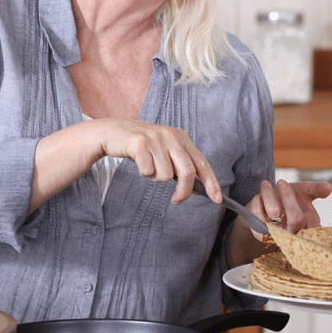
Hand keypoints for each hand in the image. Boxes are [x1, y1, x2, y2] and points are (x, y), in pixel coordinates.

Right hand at [98, 118, 221, 204]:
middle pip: (187, 172)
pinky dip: (144, 173)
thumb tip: (198, 189)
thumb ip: (181, 167)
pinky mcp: (139, 143)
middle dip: (183, 192)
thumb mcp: (166, 153)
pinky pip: (148, 172)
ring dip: (155, 177)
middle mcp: (172, 136)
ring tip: (148, 166)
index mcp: (182, 138)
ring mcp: (156, 138)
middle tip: (176, 200)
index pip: (202, 163)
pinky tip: (138, 162)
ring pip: (165, 175)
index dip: (211, 182)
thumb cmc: (143, 147)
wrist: (113, 131)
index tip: (217, 199)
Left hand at [246, 179, 331, 236]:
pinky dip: (256, 204)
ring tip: (265, 184)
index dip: (298, 205)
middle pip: (295, 219)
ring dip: (268, 195)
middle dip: (287, 196)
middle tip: (281, 181)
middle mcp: (295, 233)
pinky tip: (258, 197)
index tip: (285, 184)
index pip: (312, 222)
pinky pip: (257, 219)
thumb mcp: (305, 191)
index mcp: (310, 225)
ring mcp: (279, 236)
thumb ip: (317, 189)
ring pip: (274, 215)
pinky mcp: (262, 235)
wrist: (271, 205)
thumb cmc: (292, 198)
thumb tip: (329, 188)